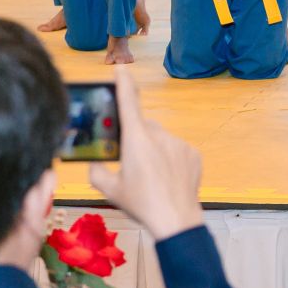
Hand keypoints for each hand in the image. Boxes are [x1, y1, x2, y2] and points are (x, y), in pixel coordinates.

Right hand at [88, 66, 203, 241]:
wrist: (176, 219)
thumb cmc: (141, 204)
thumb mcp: (110, 190)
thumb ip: (97, 172)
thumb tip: (95, 163)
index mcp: (136, 139)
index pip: (127, 102)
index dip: (123, 83)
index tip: (121, 68)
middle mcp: (158, 135)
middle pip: (143, 127)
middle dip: (136, 139)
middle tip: (133, 163)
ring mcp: (178, 142)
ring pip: (161, 139)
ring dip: (154, 151)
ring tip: (153, 177)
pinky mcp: (192, 152)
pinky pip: (177, 150)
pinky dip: (171, 159)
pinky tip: (168, 179)